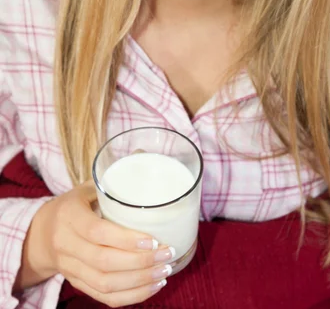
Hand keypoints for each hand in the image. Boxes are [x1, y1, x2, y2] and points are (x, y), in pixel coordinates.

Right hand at [16, 182, 173, 306]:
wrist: (42, 233)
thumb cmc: (75, 205)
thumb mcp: (87, 187)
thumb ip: (114, 176)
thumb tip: (145, 153)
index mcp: (69, 216)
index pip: (97, 232)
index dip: (126, 239)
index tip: (152, 239)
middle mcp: (66, 245)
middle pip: (104, 261)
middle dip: (140, 262)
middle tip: (167, 254)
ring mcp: (71, 268)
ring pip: (105, 284)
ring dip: (139, 281)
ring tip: (165, 271)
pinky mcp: (78, 283)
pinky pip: (104, 297)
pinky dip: (132, 296)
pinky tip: (153, 285)